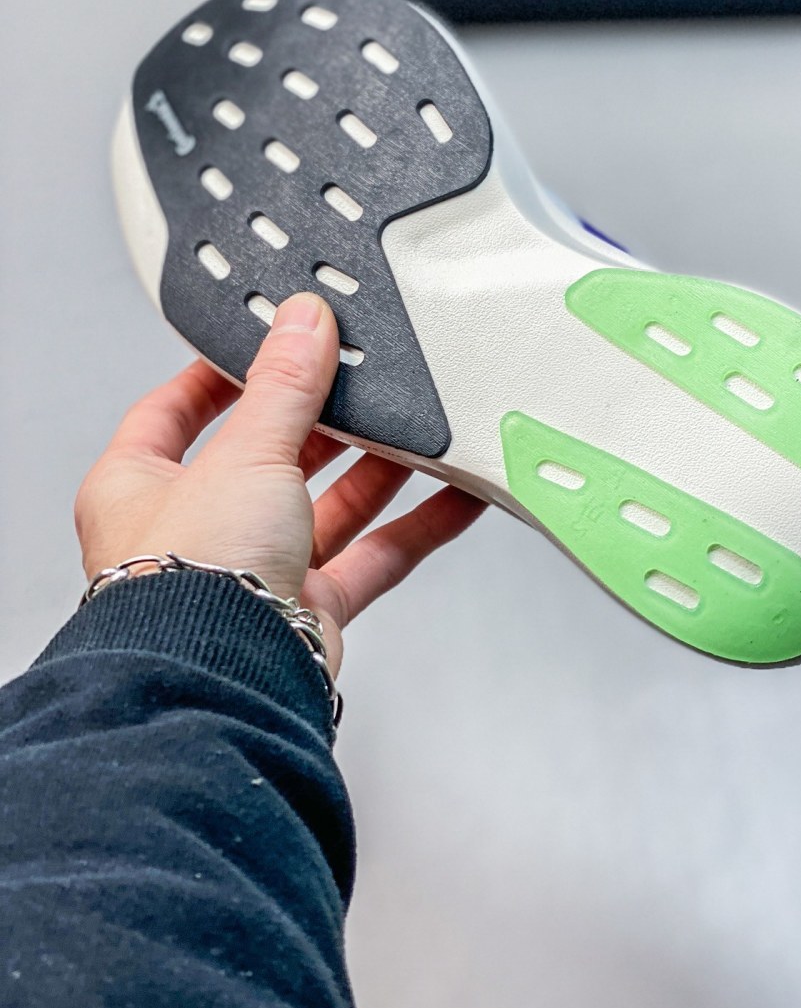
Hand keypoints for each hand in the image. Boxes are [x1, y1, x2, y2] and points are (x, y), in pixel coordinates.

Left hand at [74, 292, 485, 675]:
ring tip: (420, 427)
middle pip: (265, 457)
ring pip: (325, 507)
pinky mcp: (308, 611)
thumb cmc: (190, 583)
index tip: (268, 345)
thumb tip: (301, 324)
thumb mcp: (243, 453)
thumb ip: (283, 386)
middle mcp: (194, 532)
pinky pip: (371, 557)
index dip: (222, 375)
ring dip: (376, 469)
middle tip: (363, 380)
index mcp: (139, 486)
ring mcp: (253, 573)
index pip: (175, 411)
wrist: (224, 682)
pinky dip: (415, 526)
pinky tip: (454, 497)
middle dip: (321, 421)